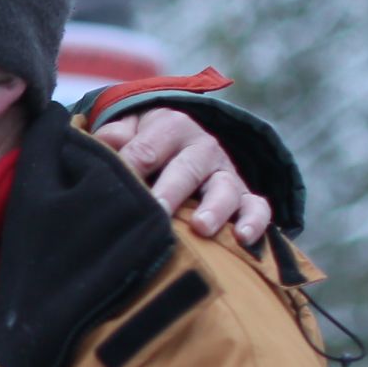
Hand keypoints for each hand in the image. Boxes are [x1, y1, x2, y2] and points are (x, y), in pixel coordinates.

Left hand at [97, 107, 272, 245]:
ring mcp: (226, 173)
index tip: (116, 190)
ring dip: (215, 209)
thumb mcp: (129, 130)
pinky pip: (257, 207)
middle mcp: (203, 148)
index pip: (147, 149)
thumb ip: (115, 135)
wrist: (179, 141)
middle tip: (158, 211)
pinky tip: (243, 239)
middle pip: (187, 169)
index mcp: (172, 127)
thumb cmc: (144, 143)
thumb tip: (109, 141)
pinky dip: (255, 222)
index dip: (131, 168)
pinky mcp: (244, 196)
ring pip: (226, 189)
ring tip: (201, 228)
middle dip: (171, 191)